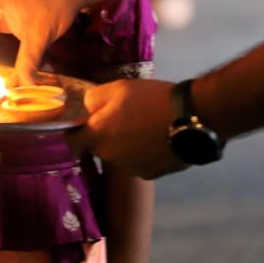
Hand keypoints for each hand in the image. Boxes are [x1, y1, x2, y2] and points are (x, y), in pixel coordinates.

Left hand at [69, 79, 187, 178]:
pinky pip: (138, 162)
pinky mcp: (151, 174)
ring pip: (119, 156)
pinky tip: (155, 138)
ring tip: (143, 125)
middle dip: (104, 134)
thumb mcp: (117, 88)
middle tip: (121, 116)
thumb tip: (87, 108)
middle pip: (98, 147)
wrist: (190, 118)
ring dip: (124, 144)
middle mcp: (110, 158)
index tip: (85, 122)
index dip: (76, 131)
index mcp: (98, 137)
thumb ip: (93, 99)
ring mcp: (131, 169)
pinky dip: (141, 153)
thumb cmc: (150, 99)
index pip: (73, 142)